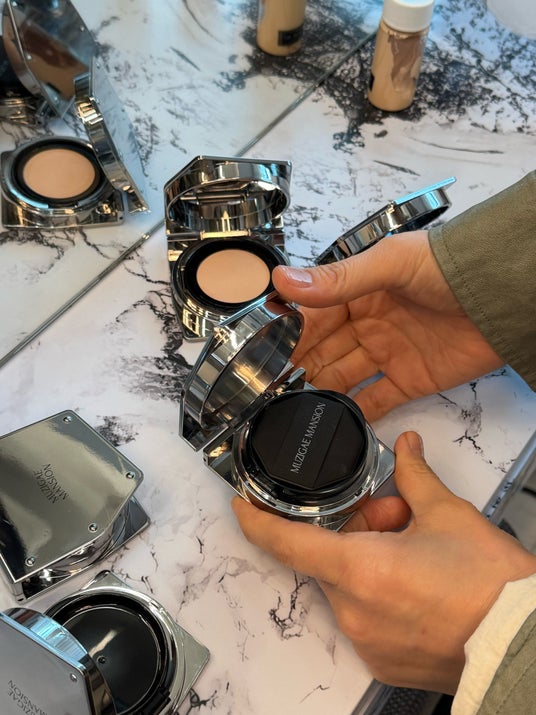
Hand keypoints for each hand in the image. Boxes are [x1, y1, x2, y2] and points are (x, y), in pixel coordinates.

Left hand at [233, 432, 535, 693]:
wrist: (525, 642)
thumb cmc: (490, 585)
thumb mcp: (449, 515)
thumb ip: (415, 476)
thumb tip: (406, 446)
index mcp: (361, 570)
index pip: (287, 542)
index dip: (257, 520)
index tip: (241, 504)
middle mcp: (355, 612)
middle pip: (330, 558)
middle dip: (354, 530)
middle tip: (395, 513)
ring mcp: (367, 642)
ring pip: (348, 586)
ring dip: (368, 561)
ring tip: (413, 546)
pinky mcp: (383, 662)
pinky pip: (364, 616)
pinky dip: (377, 593)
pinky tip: (414, 580)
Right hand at [273, 231, 502, 420]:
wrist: (502, 293)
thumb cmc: (447, 267)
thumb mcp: (389, 265)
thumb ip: (337, 280)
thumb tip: (282, 280)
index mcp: (357, 292)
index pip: (311, 318)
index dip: (286, 337)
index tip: (259, 357)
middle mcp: (367, 324)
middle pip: (322, 351)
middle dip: (296, 369)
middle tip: (267, 392)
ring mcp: (387, 354)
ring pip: (342, 377)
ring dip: (319, 392)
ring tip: (290, 410)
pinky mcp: (410, 380)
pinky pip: (376, 400)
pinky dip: (355, 412)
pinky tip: (332, 422)